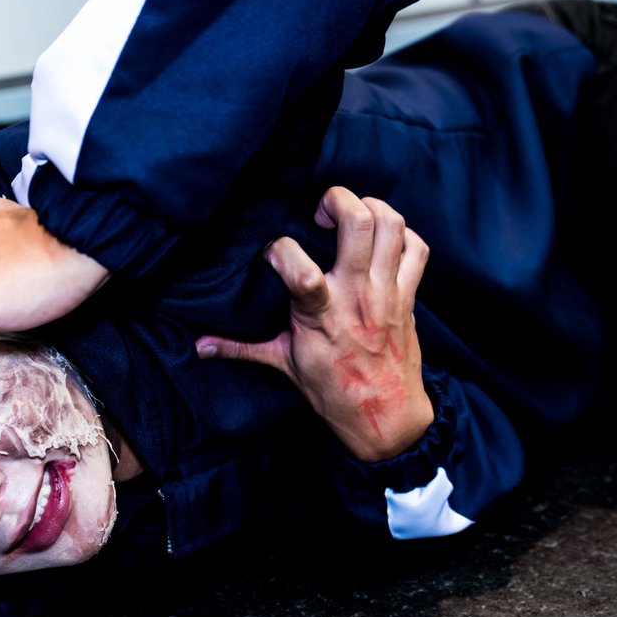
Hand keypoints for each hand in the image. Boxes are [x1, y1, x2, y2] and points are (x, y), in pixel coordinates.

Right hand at [196, 187, 432, 461]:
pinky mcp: (409, 296)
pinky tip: (384, 240)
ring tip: (353, 216)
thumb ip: (240, 347)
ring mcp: (387, 292)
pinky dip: (404, 234)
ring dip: (371, 208)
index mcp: (320, 313)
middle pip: (358, 223)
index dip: (278, 249)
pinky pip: (418, 248)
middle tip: (322, 213)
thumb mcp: (283, 365)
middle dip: (337, 201)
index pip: (297, 265)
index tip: (272, 254)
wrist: (385, 416)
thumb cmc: (333, 390)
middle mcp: (356, 294)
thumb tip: (199, 346)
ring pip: (391, 226)